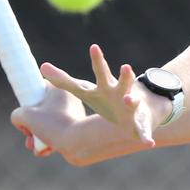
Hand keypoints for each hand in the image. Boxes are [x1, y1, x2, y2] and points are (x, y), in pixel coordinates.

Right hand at [10, 85, 85, 156]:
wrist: (79, 143)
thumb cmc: (53, 125)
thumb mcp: (26, 116)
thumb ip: (17, 115)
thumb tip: (20, 120)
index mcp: (60, 88)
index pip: (40, 88)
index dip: (29, 99)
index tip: (25, 112)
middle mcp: (71, 99)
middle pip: (44, 109)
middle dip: (32, 124)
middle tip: (28, 133)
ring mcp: (75, 114)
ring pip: (51, 123)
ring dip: (38, 135)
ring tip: (33, 146)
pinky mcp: (78, 128)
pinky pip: (60, 132)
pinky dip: (50, 141)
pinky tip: (43, 150)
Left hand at [39, 44, 160, 145]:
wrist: (141, 108)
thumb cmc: (107, 98)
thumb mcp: (85, 90)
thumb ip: (64, 81)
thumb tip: (42, 66)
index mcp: (106, 87)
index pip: (100, 72)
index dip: (98, 60)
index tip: (94, 46)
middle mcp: (121, 93)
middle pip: (121, 83)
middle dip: (124, 76)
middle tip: (125, 67)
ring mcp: (131, 107)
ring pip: (133, 102)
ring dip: (132, 101)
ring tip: (129, 100)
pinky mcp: (139, 123)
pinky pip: (142, 131)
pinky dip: (145, 136)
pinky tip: (147, 143)